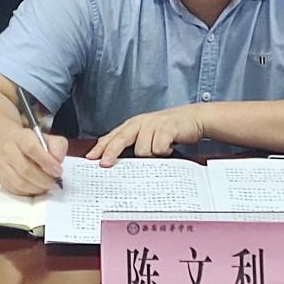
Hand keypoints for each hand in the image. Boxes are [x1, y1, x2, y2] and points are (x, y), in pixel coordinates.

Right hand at [0, 127, 67, 195]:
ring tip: (47, 186)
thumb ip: (57, 146)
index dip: (46, 162)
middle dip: (44, 179)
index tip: (58, 171)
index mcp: (21, 137)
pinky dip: (29, 192)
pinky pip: (15, 190)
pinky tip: (36, 187)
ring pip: (20, 182)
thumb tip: (58, 161)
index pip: (31, 149)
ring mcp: (3, 165)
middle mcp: (8, 150)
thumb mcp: (48, 139)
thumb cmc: (32, 144)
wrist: (8, 144)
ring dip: (37, 188)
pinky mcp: (1, 178)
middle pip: (25, 169)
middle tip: (54, 182)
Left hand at [87, 105, 204, 166]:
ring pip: (142, 150)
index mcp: (132, 125)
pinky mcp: (166, 128)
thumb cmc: (167, 129)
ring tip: (160, 150)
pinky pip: (158, 149)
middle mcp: (140, 123)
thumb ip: (131, 142)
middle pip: (120, 139)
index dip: (101, 148)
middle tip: (105, 164)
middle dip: (111, 153)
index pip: (112, 137)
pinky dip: (164, 152)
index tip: (91, 158)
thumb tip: (111, 155)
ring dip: (151, 154)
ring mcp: (152, 124)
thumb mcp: (146, 133)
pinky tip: (169, 147)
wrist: (192, 118)